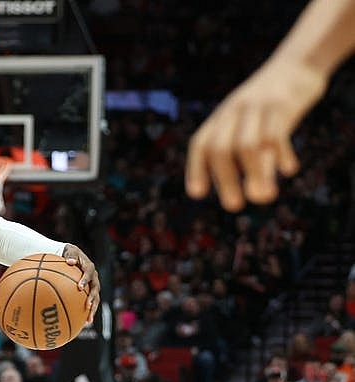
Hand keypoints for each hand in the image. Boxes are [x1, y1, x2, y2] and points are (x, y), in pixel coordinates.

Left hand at [61, 244, 100, 323]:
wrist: (74, 256)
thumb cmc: (70, 254)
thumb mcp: (69, 251)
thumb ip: (70, 255)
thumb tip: (69, 262)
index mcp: (89, 267)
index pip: (89, 273)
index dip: (85, 280)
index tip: (80, 287)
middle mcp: (94, 278)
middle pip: (96, 289)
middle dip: (92, 298)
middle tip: (87, 306)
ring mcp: (94, 286)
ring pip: (96, 299)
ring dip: (93, 309)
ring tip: (88, 320)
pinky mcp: (91, 292)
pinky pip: (91, 303)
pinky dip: (88, 312)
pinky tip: (83, 323)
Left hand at [185, 59, 326, 210]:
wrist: (299, 62)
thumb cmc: (273, 105)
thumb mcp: (259, 128)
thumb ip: (257, 159)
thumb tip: (257, 195)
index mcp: (222, 117)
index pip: (200, 144)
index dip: (195, 169)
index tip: (197, 194)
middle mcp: (234, 111)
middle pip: (220, 148)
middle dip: (225, 180)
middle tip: (234, 206)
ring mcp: (257, 106)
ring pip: (247, 145)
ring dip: (253, 174)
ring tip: (263, 198)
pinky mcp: (282, 103)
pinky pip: (276, 133)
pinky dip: (281, 154)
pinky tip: (289, 170)